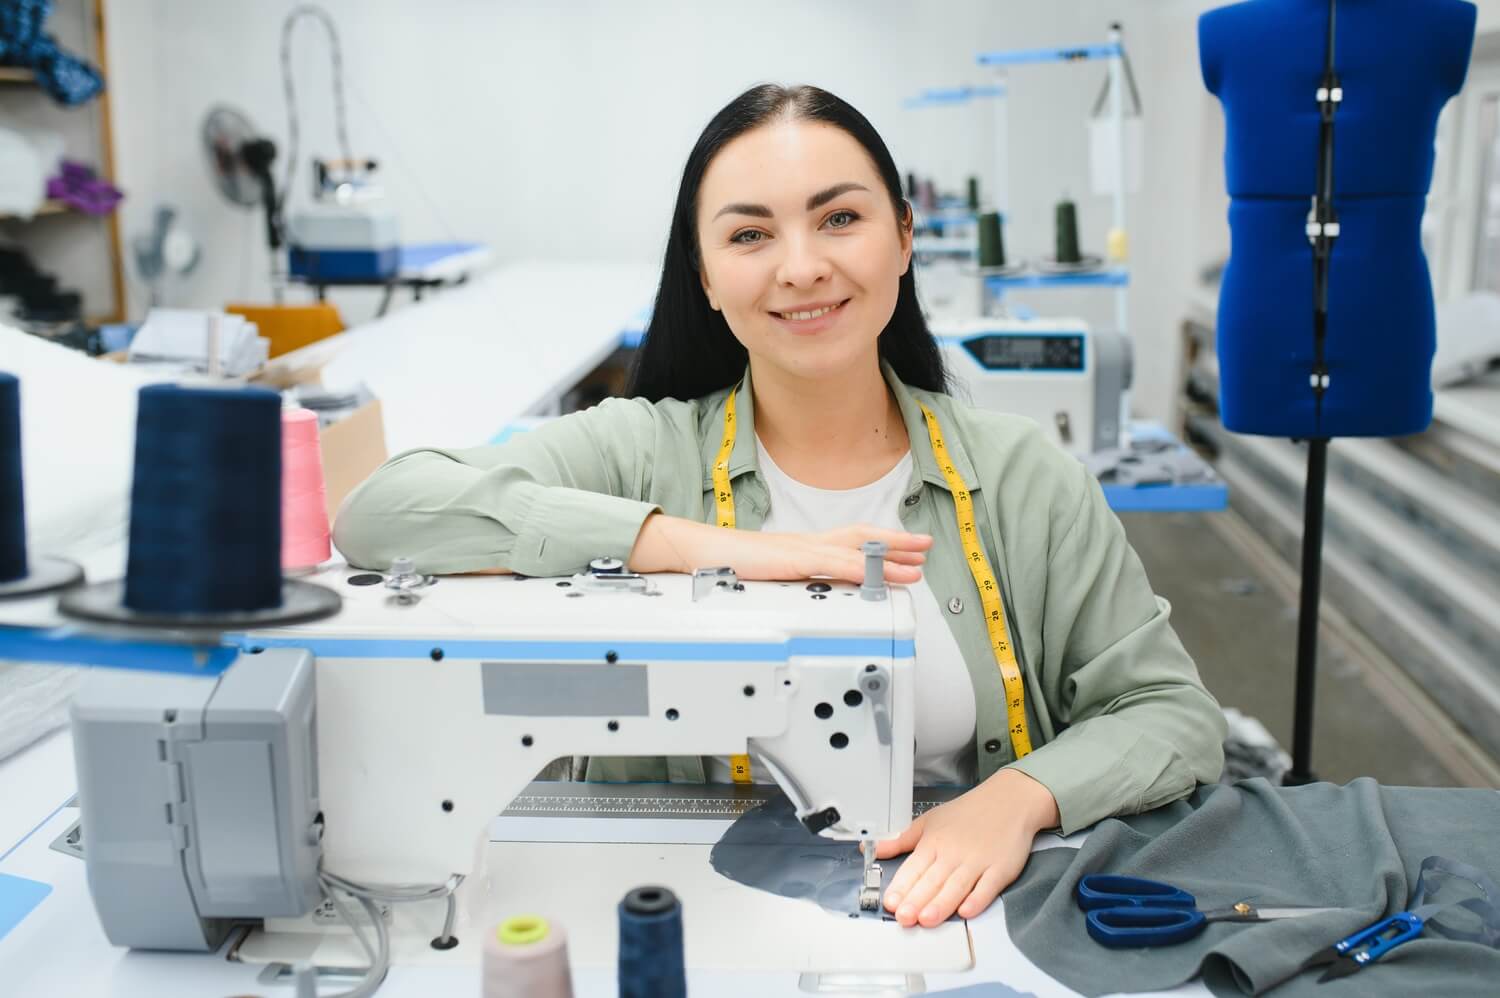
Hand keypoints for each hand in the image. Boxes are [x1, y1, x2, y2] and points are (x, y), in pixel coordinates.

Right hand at [629, 514, 931, 584]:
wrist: (699, 554)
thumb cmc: (728, 567)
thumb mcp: (770, 577)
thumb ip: (793, 582)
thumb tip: (814, 594)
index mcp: (803, 547)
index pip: (851, 540)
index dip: (882, 542)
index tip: (909, 547)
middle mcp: (807, 543)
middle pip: (861, 537)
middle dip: (896, 543)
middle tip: (926, 547)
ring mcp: (801, 550)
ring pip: (854, 550)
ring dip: (887, 558)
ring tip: (914, 566)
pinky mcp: (791, 560)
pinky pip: (832, 563)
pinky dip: (858, 568)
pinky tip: (876, 574)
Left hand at [876, 768, 1059, 926]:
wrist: (1009, 800)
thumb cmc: (968, 813)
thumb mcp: (929, 820)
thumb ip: (901, 839)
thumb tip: (873, 849)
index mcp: (934, 842)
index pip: (914, 868)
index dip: (901, 886)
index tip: (890, 901)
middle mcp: (954, 853)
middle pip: (933, 880)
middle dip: (916, 900)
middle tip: (903, 917)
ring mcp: (978, 862)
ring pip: (956, 886)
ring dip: (941, 904)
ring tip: (926, 919)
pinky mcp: (1000, 869)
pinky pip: (988, 887)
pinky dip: (978, 899)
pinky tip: (966, 910)